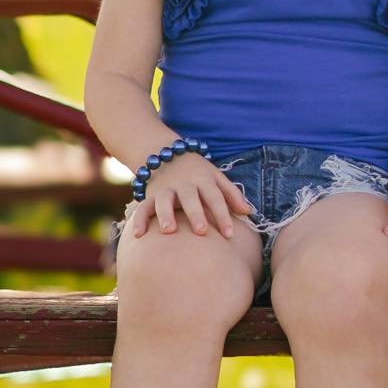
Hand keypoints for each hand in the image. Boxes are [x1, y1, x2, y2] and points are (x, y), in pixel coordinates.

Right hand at [129, 156, 252, 238]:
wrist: (166, 152)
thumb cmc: (198, 172)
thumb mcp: (217, 178)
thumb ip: (232, 195)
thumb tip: (249, 212)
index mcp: (204, 180)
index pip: (216, 198)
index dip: (223, 215)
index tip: (230, 234)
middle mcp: (185, 184)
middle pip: (191, 198)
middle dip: (196, 214)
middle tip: (201, 232)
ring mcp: (166, 189)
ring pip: (165, 201)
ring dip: (166, 215)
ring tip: (169, 231)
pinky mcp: (151, 194)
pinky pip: (143, 207)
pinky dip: (140, 220)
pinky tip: (138, 235)